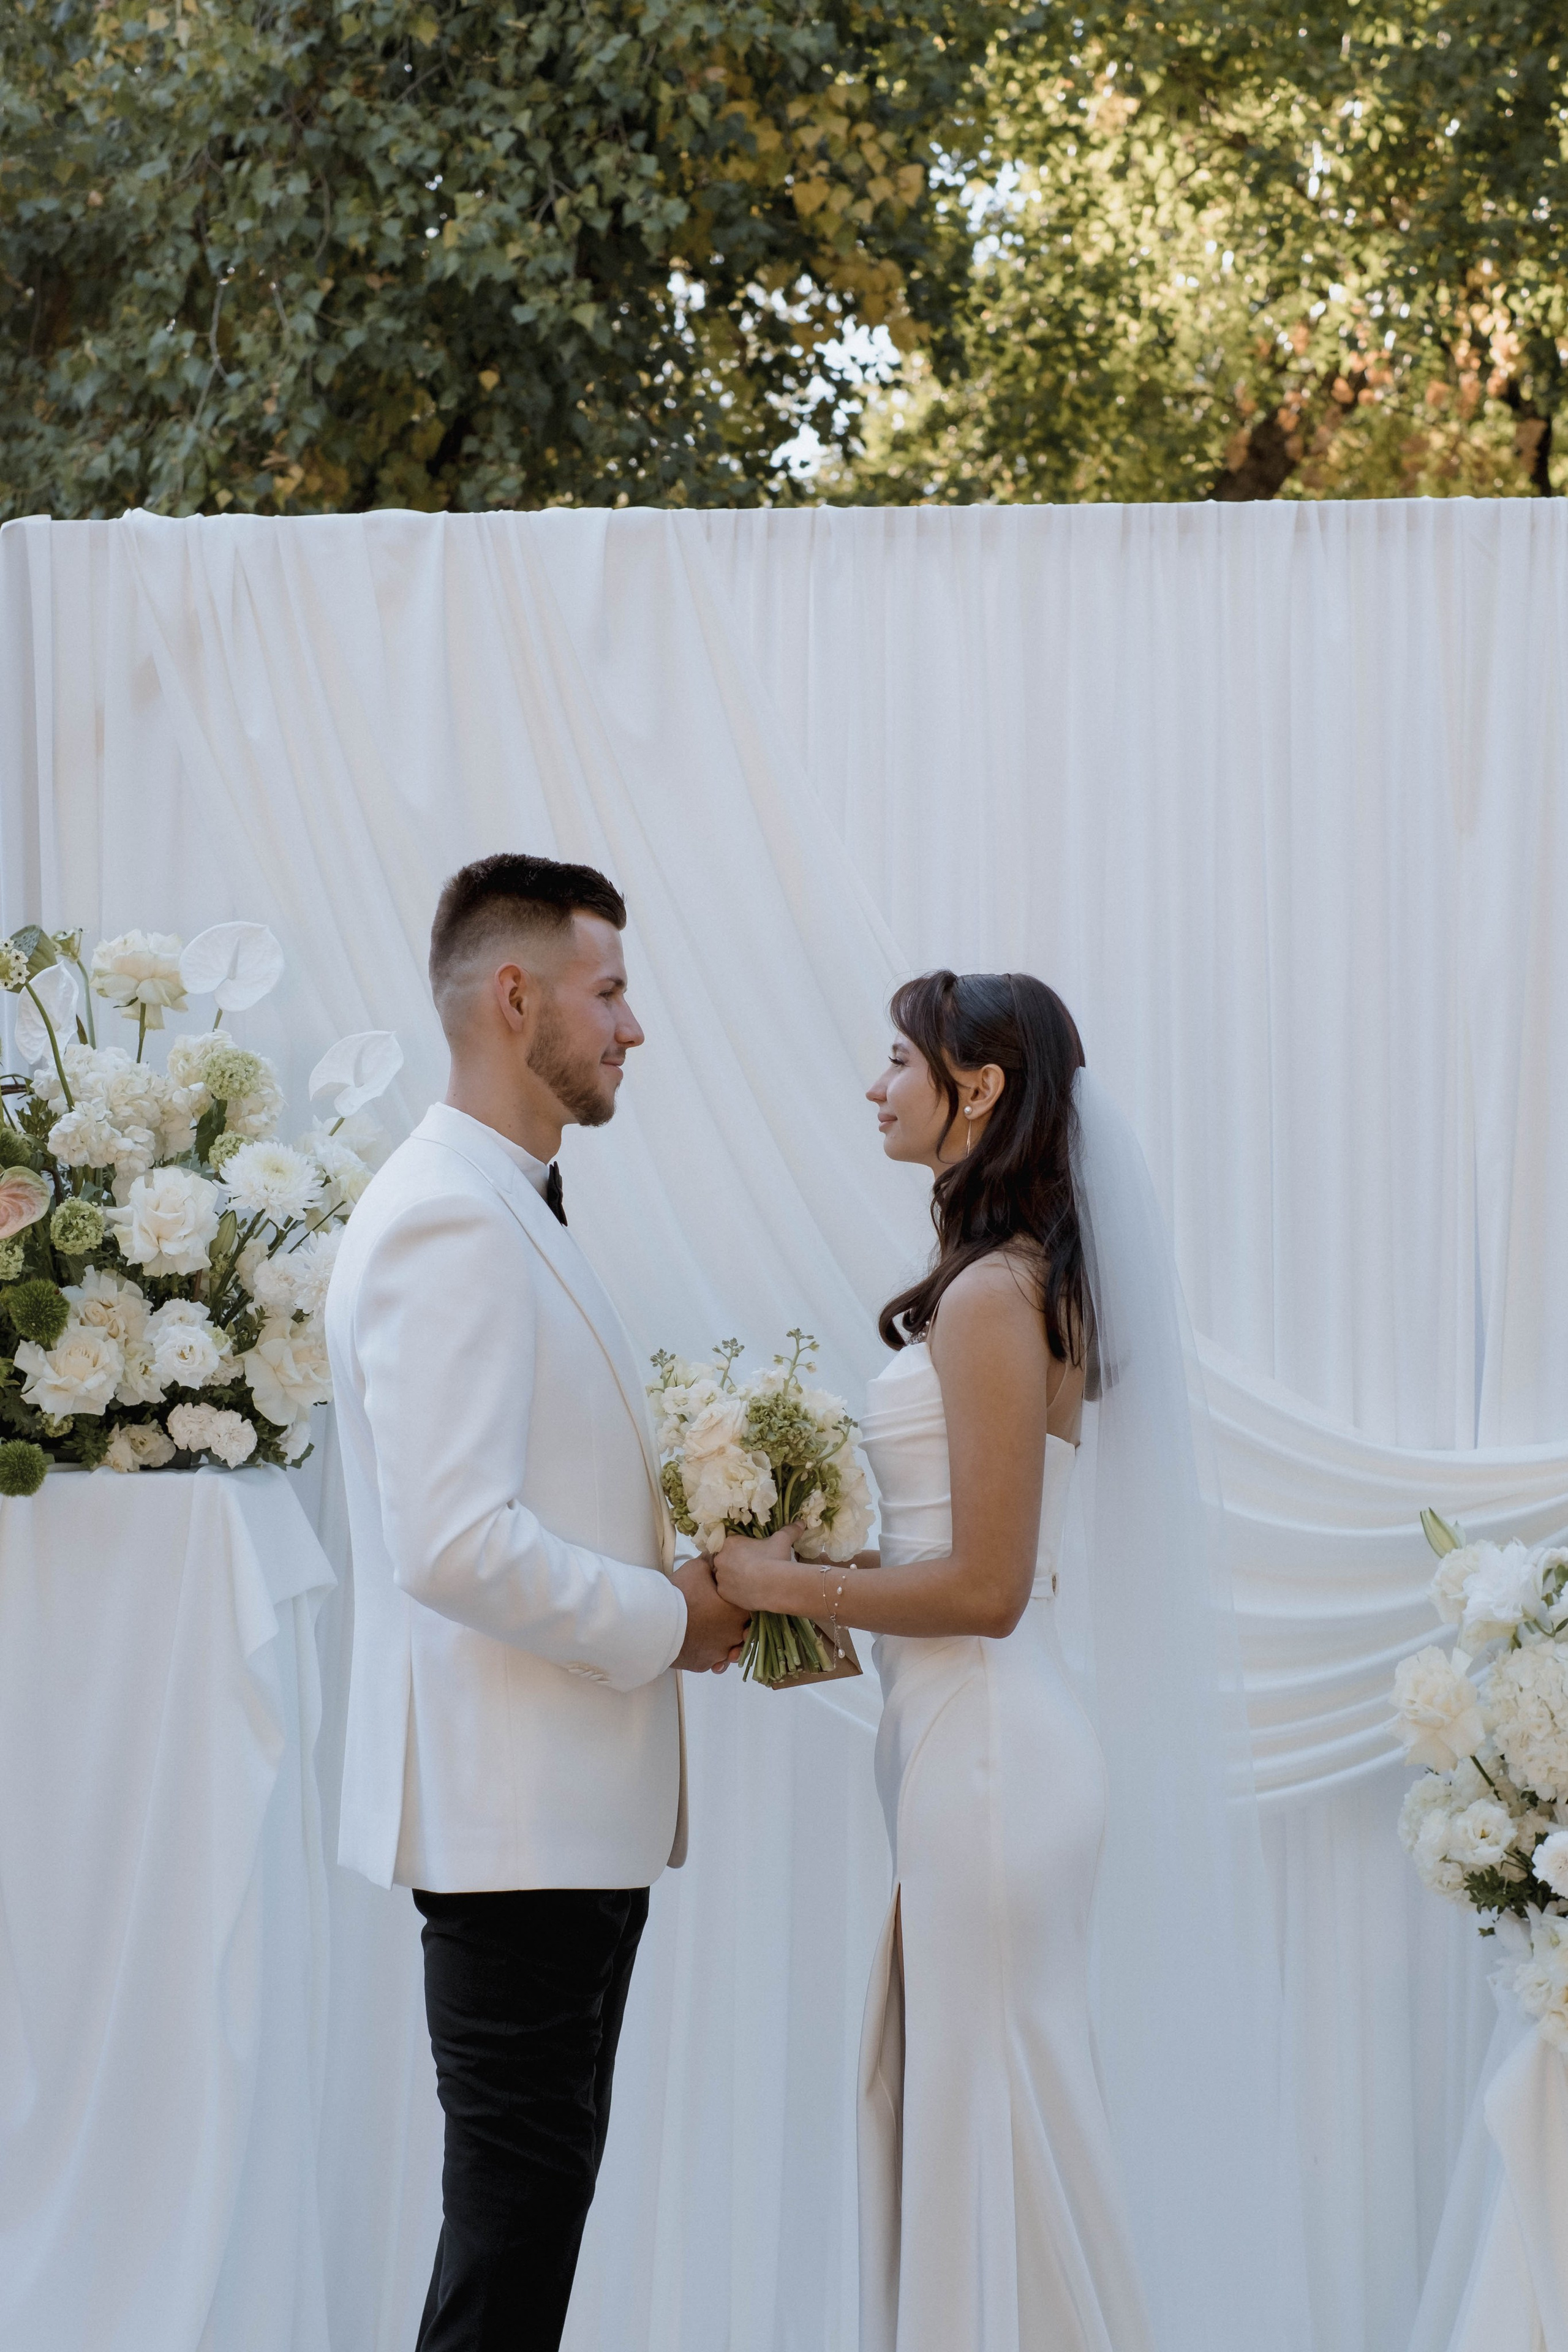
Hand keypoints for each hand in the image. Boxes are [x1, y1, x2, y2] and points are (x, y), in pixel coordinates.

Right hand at [671, 1555, 750, 1672]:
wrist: (658, 1623)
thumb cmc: (681, 1594)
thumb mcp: (697, 1568)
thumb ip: (712, 1562)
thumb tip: (717, 1556)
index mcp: (738, 1611)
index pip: (752, 1606)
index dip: (743, 1600)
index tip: (732, 1597)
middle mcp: (735, 1635)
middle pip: (743, 1628)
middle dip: (734, 1621)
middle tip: (719, 1613)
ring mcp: (721, 1652)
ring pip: (729, 1647)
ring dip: (723, 1639)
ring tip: (710, 1630)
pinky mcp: (705, 1664)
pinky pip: (713, 1659)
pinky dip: (709, 1652)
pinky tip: (701, 1643)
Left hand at [710, 1525, 804, 1614]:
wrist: (773, 1585)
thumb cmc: (774, 1558)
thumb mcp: (783, 1540)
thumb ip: (789, 1530)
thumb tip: (801, 1523)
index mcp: (731, 1542)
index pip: (734, 1544)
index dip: (745, 1551)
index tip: (756, 1556)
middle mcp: (721, 1558)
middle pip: (727, 1560)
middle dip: (737, 1564)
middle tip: (754, 1570)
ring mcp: (720, 1577)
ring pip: (726, 1576)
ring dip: (735, 1578)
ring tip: (752, 1583)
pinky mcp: (723, 1593)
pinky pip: (727, 1591)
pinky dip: (735, 1592)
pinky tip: (748, 1592)